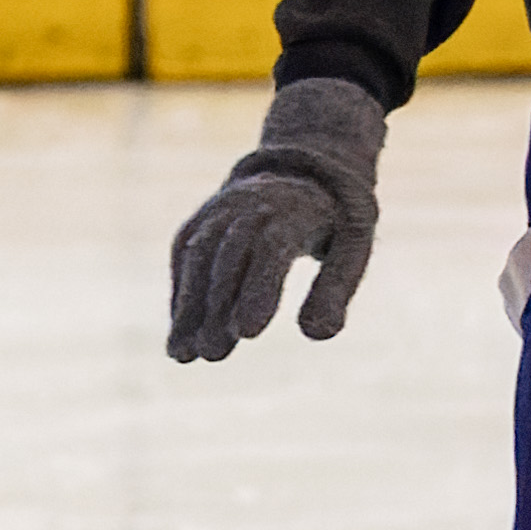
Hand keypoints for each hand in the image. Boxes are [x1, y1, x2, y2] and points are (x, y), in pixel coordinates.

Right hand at [166, 78, 387, 358]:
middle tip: (213, 354)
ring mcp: (219, 212)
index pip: (271, 250)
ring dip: (189, 308)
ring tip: (184, 355)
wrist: (300, 174)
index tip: (248, 334)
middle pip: (229, 257)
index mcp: (294, 211)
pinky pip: (184, 258)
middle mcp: (249, 207)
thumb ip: (335, 289)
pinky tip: (178, 337)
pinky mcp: (200, 223)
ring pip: (199, 258)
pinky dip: (181, 297)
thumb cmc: (332, 222)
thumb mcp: (351, 249)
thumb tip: (318, 334)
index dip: (259, 290)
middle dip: (218, 307)